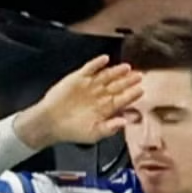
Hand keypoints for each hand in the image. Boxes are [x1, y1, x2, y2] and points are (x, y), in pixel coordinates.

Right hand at [21, 54, 144, 148]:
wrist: (50, 123)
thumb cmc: (72, 130)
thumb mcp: (93, 134)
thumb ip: (109, 128)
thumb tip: (124, 122)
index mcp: (106, 108)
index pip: (122, 99)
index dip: (132, 95)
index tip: (141, 90)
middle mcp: (100, 95)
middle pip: (117, 85)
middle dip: (128, 81)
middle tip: (139, 76)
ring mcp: (90, 85)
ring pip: (106, 76)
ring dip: (116, 71)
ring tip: (126, 68)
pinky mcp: (78, 78)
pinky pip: (90, 68)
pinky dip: (97, 63)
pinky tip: (105, 59)